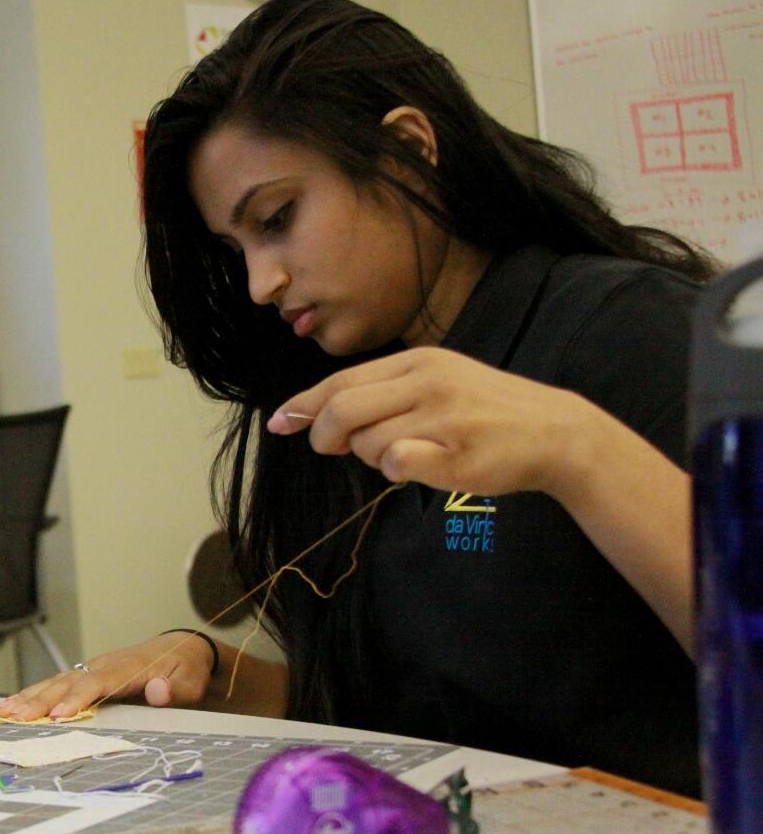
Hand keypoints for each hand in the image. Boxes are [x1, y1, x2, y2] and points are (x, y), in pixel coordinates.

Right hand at [0, 634, 215, 720]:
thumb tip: (157, 690)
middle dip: (41, 701)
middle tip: (16, 717)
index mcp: (127, 668)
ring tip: (3, 712)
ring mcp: (92, 668)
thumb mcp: (190, 680)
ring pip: (55, 682)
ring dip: (29, 697)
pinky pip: (56, 684)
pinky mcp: (85, 675)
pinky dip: (33, 694)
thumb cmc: (185, 669)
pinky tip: (12, 705)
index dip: (77, 699)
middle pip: (67, 683)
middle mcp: (103, 665)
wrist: (180, 650)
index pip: (98, 683)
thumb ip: (175, 689)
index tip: (59, 715)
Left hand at [267, 347, 594, 498]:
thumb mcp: (437, 384)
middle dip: (323, 436)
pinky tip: (426, 467)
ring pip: (368, 443)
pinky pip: (397, 465)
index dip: (303, 405)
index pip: (341, 381)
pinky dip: (398, 472)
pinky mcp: (455, 452)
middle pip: (341, 410)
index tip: (279, 422)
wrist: (555, 432)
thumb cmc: (485, 414)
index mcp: (418, 361)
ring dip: (374, 458)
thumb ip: (384, 395)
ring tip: (409, 454)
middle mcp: (427, 381)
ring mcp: (442, 416)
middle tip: (334, 450)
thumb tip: (320, 418)